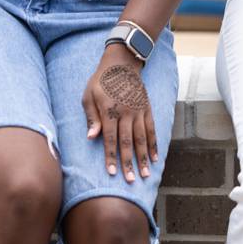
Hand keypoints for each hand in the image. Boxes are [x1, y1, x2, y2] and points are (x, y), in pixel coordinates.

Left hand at [83, 45, 154, 182]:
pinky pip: (151, 129)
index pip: (110, 139)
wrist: (122, 63)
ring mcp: (139, 111)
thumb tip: (92, 137)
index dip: (111, 156)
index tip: (112, 172)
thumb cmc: (100, 81)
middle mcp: (127, 113)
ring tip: (145, 174)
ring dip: (143, 157)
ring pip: (142, 138)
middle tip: (130, 180)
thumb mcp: (88, 96)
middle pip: (128, 142)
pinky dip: (154, 144)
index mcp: (110, 111)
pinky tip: (154, 157)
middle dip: (129, 162)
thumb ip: (91, 117)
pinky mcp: (147, 109)